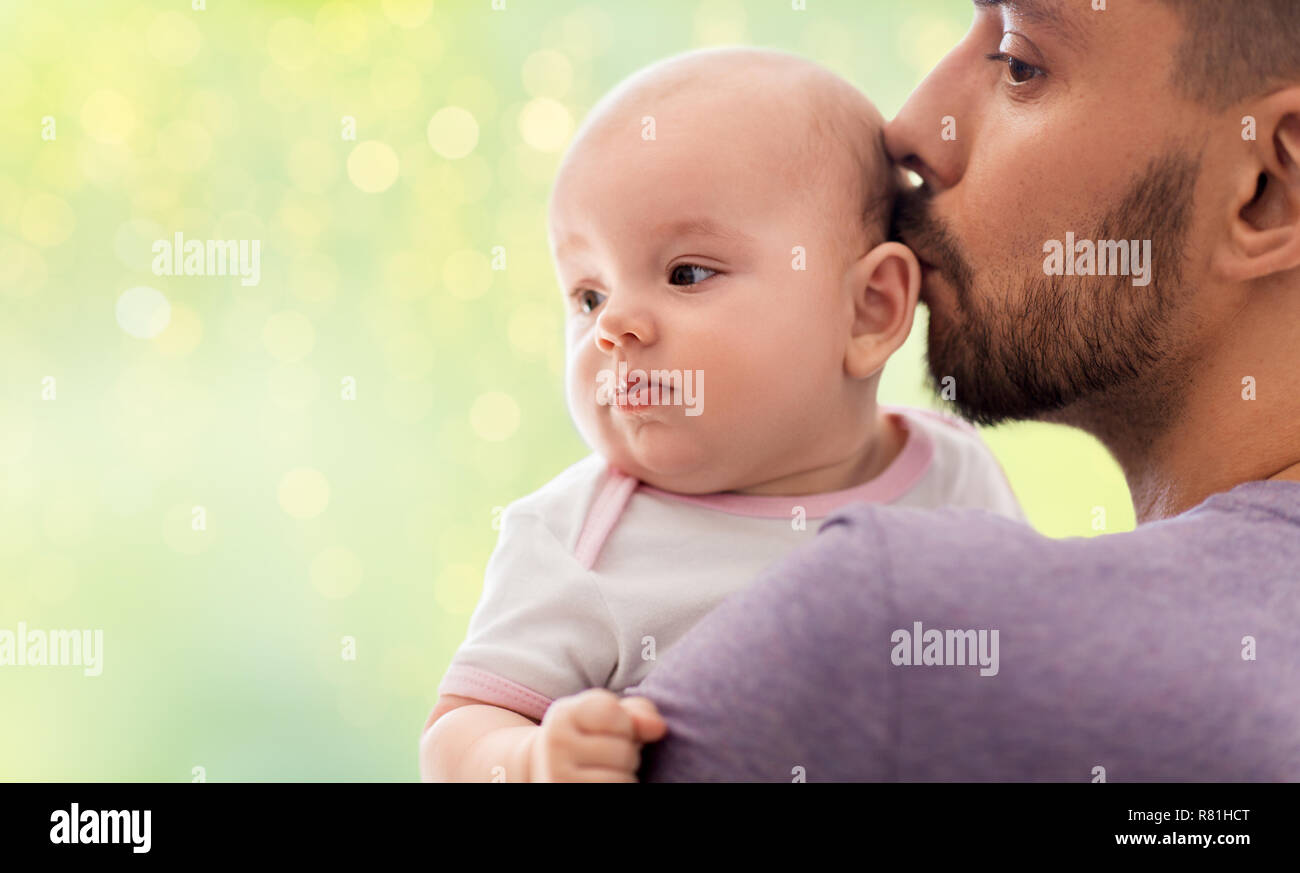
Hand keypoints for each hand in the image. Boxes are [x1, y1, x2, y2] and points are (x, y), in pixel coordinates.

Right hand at [527, 688, 666, 781]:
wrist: (551, 772)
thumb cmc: (590, 740)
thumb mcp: (608, 717)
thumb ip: (637, 712)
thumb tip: (659, 728)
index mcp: (562, 715)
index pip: (612, 711)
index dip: (624, 723)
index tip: (607, 730)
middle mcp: (555, 744)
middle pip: (623, 749)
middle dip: (626, 753)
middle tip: (605, 757)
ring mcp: (558, 776)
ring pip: (623, 777)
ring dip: (624, 776)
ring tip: (603, 772)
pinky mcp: (567, 790)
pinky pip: (619, 791)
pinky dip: (620, 789)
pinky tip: (601, 783)